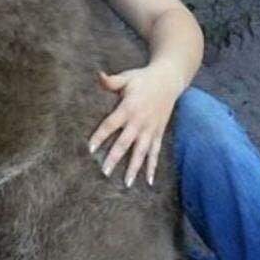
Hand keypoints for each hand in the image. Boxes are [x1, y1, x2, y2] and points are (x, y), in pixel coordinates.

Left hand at [88, 64, 181, 186]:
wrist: (170, 79)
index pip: (111, 125)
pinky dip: (153, 166)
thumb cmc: (143, 78)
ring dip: (134, 168)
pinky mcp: (159, 133)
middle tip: (104, 173)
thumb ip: (111, 81)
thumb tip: (98, 76)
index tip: (90, 149)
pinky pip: (155, 152)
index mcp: (129, 108)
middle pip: (125, 143)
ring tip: (127, 183)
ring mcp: (151, 129)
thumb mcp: (127, 77)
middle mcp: (140, 121)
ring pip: (141, 152)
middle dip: (114, 158)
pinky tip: (150, 181)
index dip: (100, 136)